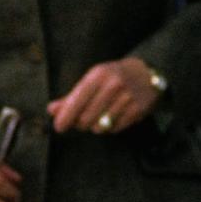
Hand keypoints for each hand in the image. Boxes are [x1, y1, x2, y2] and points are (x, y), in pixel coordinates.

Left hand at [47, 57, 162, 135]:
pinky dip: (110, 127)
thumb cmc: (115, 76)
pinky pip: (115, 129)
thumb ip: (71, 96)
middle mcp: (113, 85)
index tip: (59, 126)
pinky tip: (113, 117)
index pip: (76, 101)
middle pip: (86, 118)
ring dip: (95, 126)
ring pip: (100, 126)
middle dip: (80, 123)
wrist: (149, 72)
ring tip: (100, 115)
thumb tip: (52, 110)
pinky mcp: (137, 110)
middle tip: (81, 120)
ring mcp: (127, 98)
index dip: (65, 116)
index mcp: (98, 75)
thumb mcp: (93, 79)